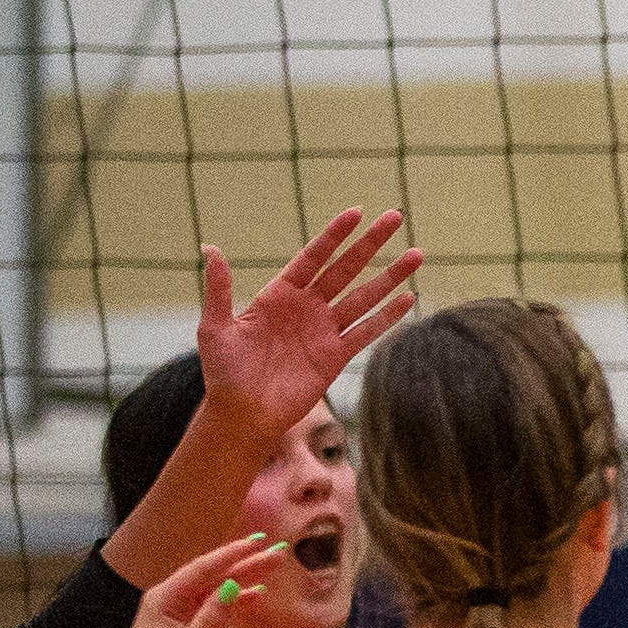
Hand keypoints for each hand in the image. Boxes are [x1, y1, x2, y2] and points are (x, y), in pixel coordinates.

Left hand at [107, 532, 297, 627]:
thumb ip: (212, 618)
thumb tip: (234, 586)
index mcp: (163, 600)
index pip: (203, 569)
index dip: (232, 554)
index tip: (260, 541)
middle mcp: (167, 600)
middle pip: (211, 575)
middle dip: (244, 562)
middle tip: (277, 550)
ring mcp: (174, 613)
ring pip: (213, 589)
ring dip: (242, 579)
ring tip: (272, 567)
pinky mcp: (181, 627)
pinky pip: (210, 606)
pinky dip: (233, 601)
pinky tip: (254, 594)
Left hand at [194, 208, 424, 436]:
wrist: (243, 414)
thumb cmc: (224, 372)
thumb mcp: (215, 328)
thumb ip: (219, 289)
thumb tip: (210, 248)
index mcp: (279, 294)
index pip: (314, 256)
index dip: (335, 235)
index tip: (356, 213)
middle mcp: (307, 307)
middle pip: (346, 267)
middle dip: (371, 243)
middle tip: (394, 217)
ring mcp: (324, 331)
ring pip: (365, 296)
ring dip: (391, 276)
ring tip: (417, 254)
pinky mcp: (336, 357)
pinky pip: (367, 332)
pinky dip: (388, 317)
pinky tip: (408, 298)